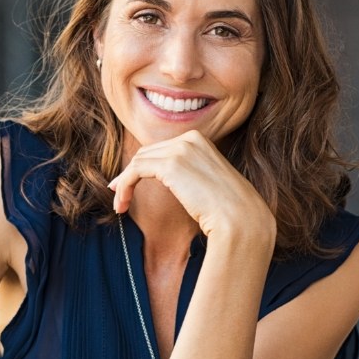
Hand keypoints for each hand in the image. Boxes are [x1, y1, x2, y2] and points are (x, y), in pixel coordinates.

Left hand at [108, 130, 274, 245]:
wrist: (240, 220)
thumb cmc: (228, 210)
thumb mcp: (207, 182)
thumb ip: (188, 174)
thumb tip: (166, 178)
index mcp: (200, 140)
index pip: (161, 149)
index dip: (142, 167)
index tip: (128, 185)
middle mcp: (190, 138)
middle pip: (147, 153)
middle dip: (129, 174)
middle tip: (119, 195)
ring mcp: (180, 149)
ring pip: (138, 162)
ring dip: (124, 184)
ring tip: (120, 206)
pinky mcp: (170, 164)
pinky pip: (135, 172)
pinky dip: (124, 186)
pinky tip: (121, 204)